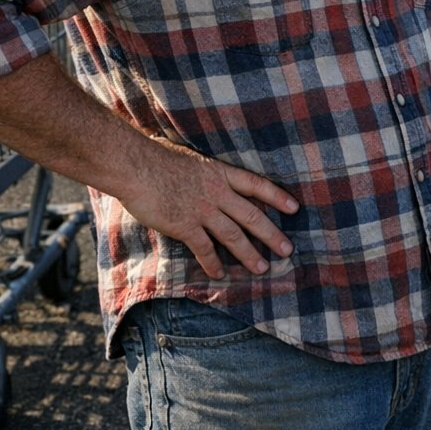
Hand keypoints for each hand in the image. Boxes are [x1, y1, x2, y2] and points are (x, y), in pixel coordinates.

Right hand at [124, 139, 299, 279]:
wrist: (135, 165)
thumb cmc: (157, 155)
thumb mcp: (191, 158)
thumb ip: (204, 172)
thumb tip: (205, 173)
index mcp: (220, 173)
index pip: (257, 185)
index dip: (277, 197)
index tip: (295, 208)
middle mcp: (217, 192)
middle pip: (252, 216)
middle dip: (272, 235)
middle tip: (287, 250)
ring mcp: (202, 210)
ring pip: (233, 236)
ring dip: (249, 254)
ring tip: (262, 268)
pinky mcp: (184, 225)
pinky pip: (204, 248)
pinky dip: (213, 262)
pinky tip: (220, 273)